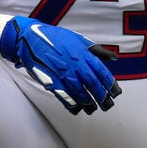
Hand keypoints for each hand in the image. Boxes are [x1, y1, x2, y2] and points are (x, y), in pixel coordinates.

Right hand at [0, 16, 121, 114]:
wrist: (30, 39)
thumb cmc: (56, 38)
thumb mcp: (79, 40)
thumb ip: (97, 50)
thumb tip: (113, 58)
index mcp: (84, 55)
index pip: (102, 73)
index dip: (111, 85)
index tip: (116, 93)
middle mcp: (76, 66)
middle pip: (93, 85)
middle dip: (102, 97)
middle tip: (108, 105)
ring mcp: (64, 75)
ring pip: (80, 93)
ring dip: (89, 103)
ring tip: (93, 109)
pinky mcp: (52, 81)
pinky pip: (65, 97)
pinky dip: (72, 105)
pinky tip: (78, 109)